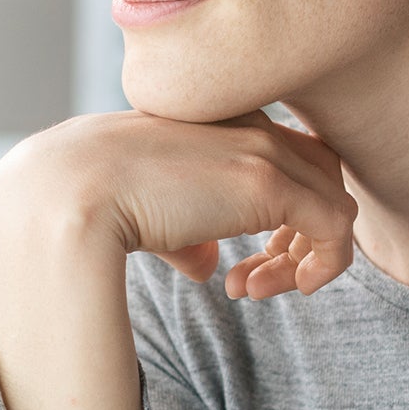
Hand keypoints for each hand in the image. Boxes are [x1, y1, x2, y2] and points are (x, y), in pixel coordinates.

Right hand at [0, 109, 358, 298]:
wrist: (72, 191)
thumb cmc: (94, 199)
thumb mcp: (149, 211)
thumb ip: (188, 232)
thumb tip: (208, 264)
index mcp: (221, 118)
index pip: (286, 155)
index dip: (280, 213)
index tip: (243, 261)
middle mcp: (250, 124)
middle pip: (320, 175)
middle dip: (299, 234)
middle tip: (254, 278)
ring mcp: (263, 151)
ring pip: (333, 204)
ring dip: (304, 258)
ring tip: (255, 291)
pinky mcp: (271, 185)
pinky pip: (336, 230)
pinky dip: (319, 267)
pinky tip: (264, 291)